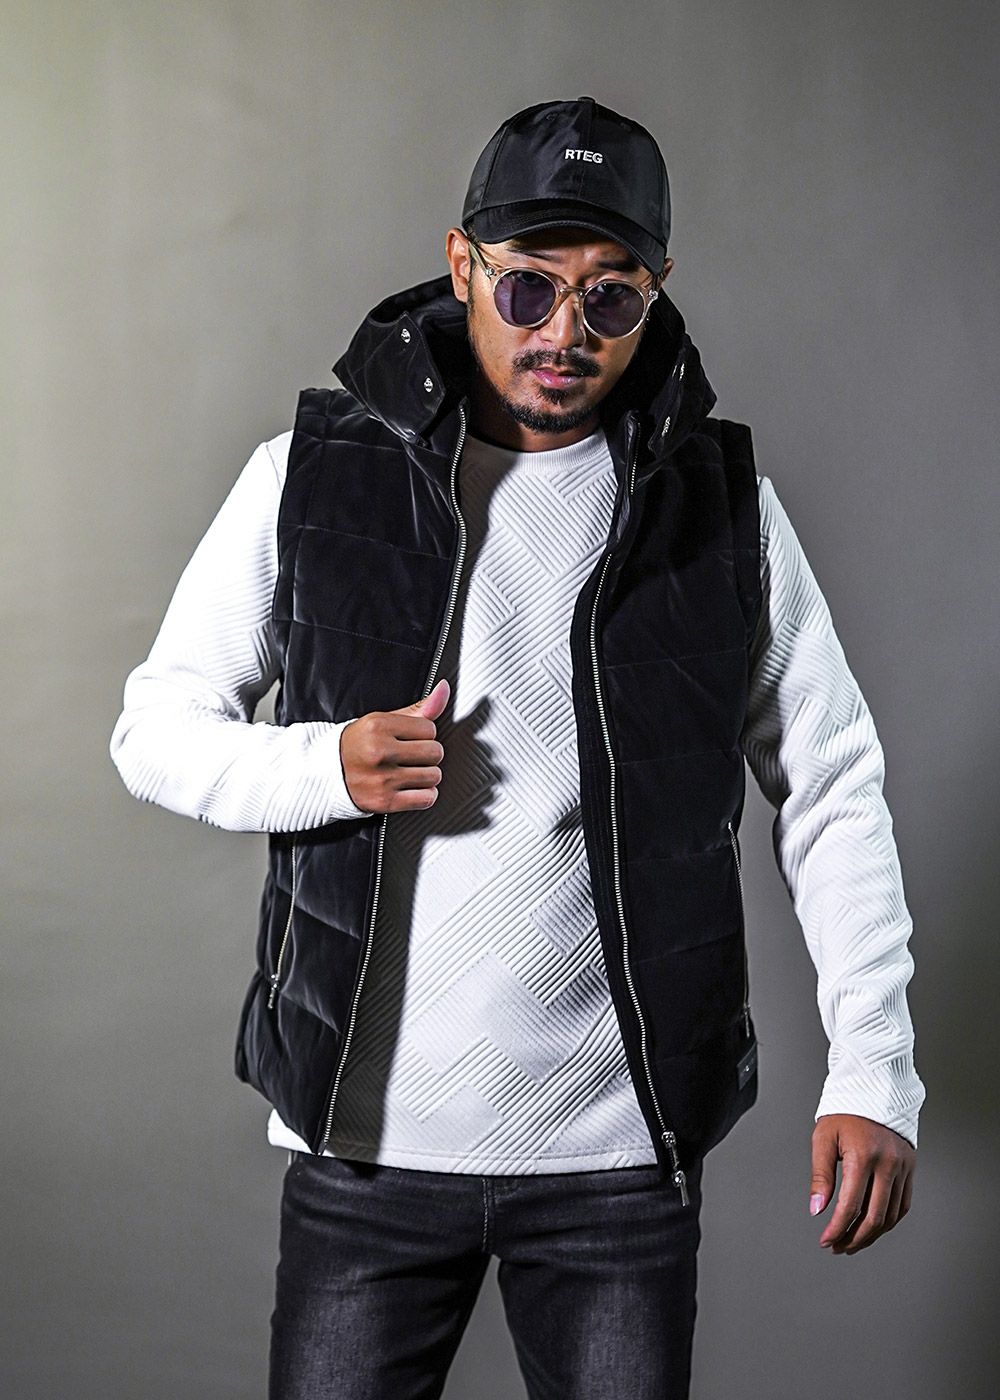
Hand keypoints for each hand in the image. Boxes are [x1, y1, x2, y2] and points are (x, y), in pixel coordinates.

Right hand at [339, 678, 449, 812]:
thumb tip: (443, 689)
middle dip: (427, 754)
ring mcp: (382, 779)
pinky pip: (427, 798)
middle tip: (410, 756)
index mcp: (378, 726)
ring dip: (427, 776)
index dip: (423, 734)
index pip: (430, 729)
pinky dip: (424, 795)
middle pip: (435, 752)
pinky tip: (410, 788)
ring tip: (409, 772)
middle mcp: (379, 752)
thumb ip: (418, 708)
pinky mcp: (385, 802)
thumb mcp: (383, 721)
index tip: (409, 739)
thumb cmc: (359, 745)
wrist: (328, 773)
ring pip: (434, 776)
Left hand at [810, 1113, 914, 1254]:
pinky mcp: (910, 1169)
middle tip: (838, 1247)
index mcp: (863, 1156)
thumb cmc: (845, 1113)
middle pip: (874, 1217)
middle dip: (854, 1238)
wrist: (874, 1090)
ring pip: (891, 1216)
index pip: (850, 1206)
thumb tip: (817, 1209)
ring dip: (871, 1235)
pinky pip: (903, 1205)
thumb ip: (820, 1176)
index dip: (837, 1228)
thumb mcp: (823, 1138)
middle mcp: (887, 1164)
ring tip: (852, 1241)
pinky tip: (873, 1227)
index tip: (826, 1241)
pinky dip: (888, 1221)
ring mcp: (902, 1168)